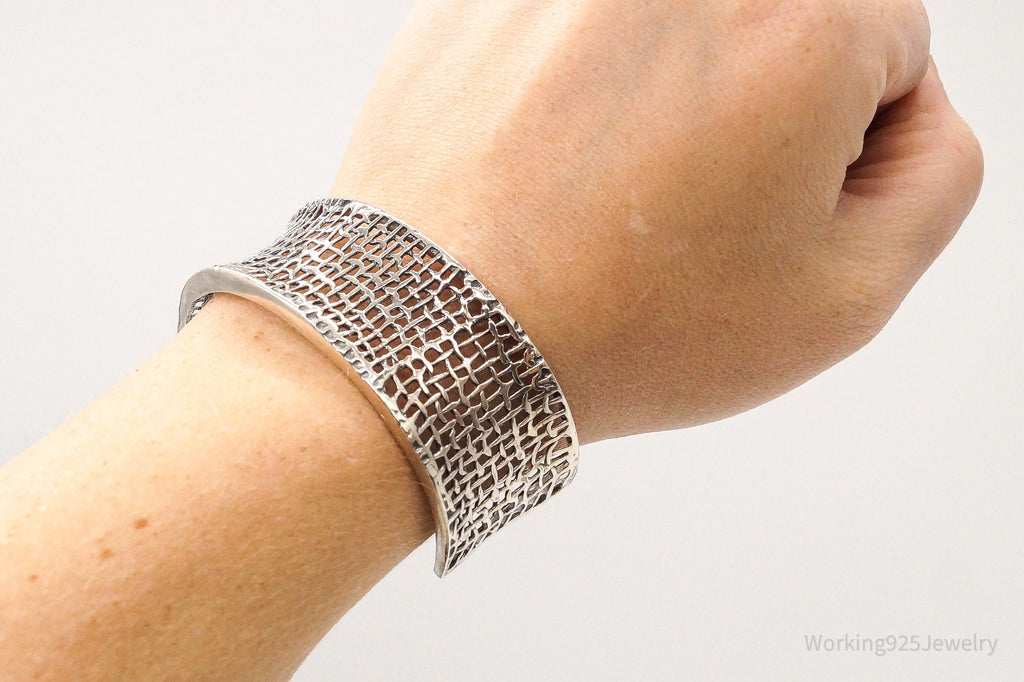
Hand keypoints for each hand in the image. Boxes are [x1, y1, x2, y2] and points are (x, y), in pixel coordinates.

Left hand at [331, 0, 982, 441]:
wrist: (439, 331)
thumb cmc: (625, 324)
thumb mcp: (846, 296)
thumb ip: (936, 174)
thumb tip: (910, 111)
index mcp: (804, 14)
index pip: (889, 44)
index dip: (842, 142)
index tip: (770, 203)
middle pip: (786, 15)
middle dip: (767, 99)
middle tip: (694, 200)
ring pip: (679, 20)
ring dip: (669, 87)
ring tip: (615, 186)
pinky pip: (583, 28)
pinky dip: (584, 83)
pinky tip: (558, 160)